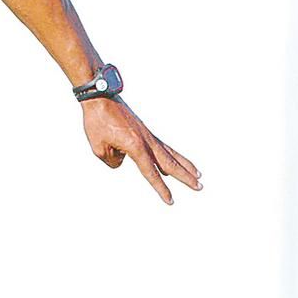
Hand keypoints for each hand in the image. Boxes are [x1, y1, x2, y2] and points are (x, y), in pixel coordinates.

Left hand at [81, 97, 200, 204]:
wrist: (100, 97)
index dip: (161, 188)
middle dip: (185, 177)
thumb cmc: (97, 121)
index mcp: (136, 147)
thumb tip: (122, 161)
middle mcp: (147, 141)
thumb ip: (113, 160)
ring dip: (185, 165)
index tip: (170, 200)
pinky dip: (172, 155)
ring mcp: (148, 135)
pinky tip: (174, 162)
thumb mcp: (99, 147)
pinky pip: (162, 147)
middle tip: (199, 187)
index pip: (151, 172)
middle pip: (170, 163)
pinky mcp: (145, 131)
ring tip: (198, 175)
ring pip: (170, 154)